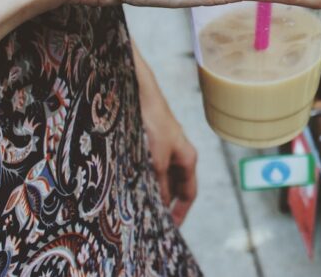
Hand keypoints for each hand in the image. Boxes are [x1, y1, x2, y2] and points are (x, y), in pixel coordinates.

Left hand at [133, 45, 197, 225]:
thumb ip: (160, 182)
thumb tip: (160, 203)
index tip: (171, 229)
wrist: (140, 92)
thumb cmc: (153, 122)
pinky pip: (151, 167)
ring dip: (154, 190)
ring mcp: (165, 148)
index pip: (189, 193)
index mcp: (188, 158)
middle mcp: (179, 154)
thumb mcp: (157, 158)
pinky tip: (132, 184)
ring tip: (140, 205)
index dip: (181, 212)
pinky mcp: (151, 142)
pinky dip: (145, 178)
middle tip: (153, 221)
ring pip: (162, 177)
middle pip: (176, 186)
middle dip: (166, 203)